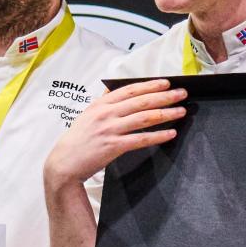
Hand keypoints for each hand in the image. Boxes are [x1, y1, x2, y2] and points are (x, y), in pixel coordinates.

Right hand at [42, 79, 186, 193]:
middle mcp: (106, 114)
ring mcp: (109, 130)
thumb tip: (113, 89)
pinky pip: (141, 139)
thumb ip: (102, 102)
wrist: (64, 163)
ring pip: (144, 118)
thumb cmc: (77, 140)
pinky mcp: (113, 146)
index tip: (166, 83)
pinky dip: (157, 135)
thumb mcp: (87, 115)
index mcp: (100, 105)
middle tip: (181, 94)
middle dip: (164, 96)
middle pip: (141, 101)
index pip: (129, 90)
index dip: (150, 85)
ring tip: (181, 111)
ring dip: (165, 113)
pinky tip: (170, 133)